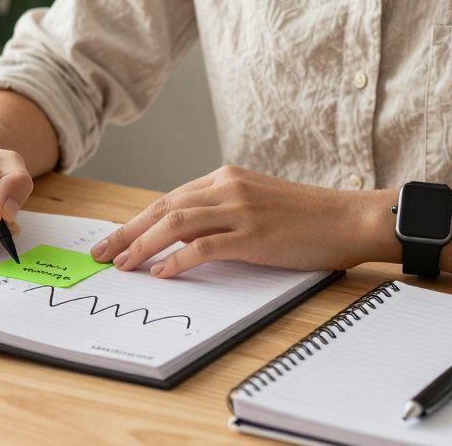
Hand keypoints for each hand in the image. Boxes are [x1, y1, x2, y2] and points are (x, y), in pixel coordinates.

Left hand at [89, 165, 391, 277]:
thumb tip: (184, 236)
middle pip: (162, 208)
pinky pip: (203, 246)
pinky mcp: (252, 234)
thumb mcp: (257, 203)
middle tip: (100, 253)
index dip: (136, 220)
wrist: (350, 218)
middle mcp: (227, 187)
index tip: (114, 239)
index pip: (169, 199)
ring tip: (122, 264)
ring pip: (175, 223)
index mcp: (225, 178)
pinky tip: (161, 273)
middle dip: (126, 231)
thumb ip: (222, 212)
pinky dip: (177, 259)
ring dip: (142, 245)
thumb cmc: (308, 217)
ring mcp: (239, 209)